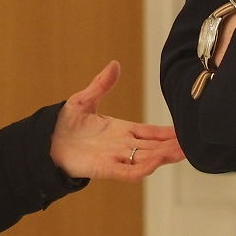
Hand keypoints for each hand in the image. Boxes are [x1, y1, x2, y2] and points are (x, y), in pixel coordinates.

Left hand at [49, 61, 184, 179]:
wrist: (44, 141)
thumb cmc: (63, 124)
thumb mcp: (85, 99)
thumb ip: (102, 84)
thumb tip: (115, 64)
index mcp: (120, 130)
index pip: (149, 133)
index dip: (165, 133)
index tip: (183, 132)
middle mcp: (120, 146)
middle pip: (152, 147)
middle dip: (171, 146)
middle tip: (191, 145)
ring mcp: (114, 158)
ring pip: (145, 159)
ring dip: (163, 157)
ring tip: (181, 152)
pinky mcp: (104, 168)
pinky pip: (128, 171)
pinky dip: (143, 167)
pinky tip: (156, 162)